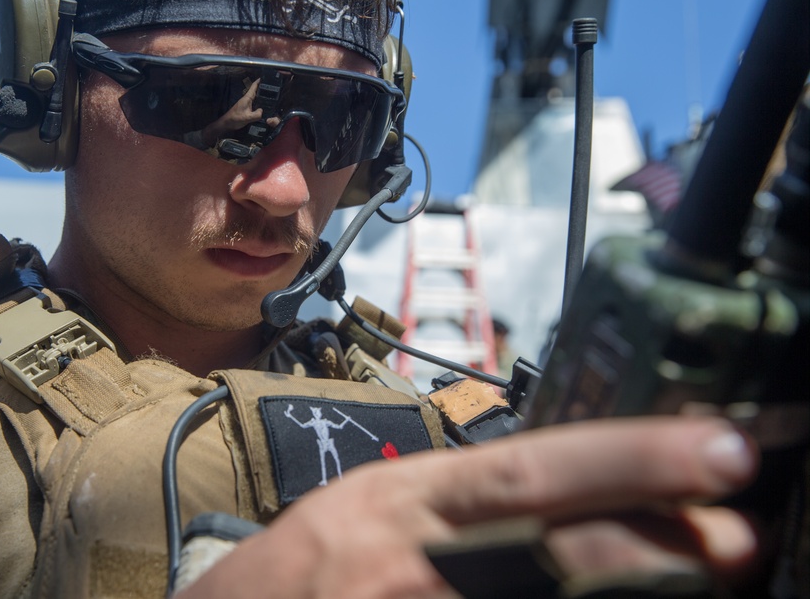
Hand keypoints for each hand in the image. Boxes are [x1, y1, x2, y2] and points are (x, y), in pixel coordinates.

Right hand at [180, 416, 759, 598]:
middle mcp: (406, 550)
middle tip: (735, 535)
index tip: (712, 450)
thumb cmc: (300, 572)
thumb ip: (461, 505)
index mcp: (403, 497)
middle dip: (648, 535)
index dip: (625, 460)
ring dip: (622, 590)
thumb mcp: (374, 511)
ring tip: (702, 572)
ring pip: (535, 594)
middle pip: (545, 537)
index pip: (528, 466)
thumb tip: (571, 506)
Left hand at [200, 80, 281, 146]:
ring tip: (272, 97)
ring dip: (262, 97)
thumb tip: (262, 111)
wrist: (227, 123)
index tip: (266, 78)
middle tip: (273, 89)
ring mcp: (247, 104)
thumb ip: (257, 114)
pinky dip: (260, 103)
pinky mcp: (247, 108)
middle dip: (264, 89)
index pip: (253, 87)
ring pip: (256, 98)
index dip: (259, 81)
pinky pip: (255, 104)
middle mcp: (247, 99)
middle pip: (256, 91)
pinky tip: (265, 106)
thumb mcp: (247, 117)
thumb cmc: (236, 118)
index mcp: (247, 98)